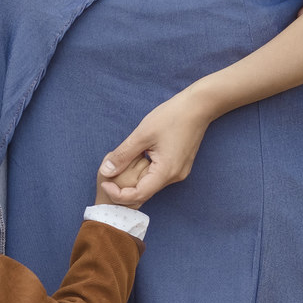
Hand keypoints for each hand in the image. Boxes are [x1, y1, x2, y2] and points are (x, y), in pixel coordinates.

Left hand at [99, 89, 212, 207]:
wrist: (198, 107)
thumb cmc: (171, 117)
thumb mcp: (142, 135)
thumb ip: (123, 155)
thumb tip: (105, 171)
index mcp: (166, 172)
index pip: (138, 195)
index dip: (118, 194)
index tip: (104, 182)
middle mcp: (175, 176)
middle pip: (145, 193)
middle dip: (124, 190)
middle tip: (107, 179)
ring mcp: (179, 172)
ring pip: (151, 185)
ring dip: (134, 181)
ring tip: (119, 168)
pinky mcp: (180, 165)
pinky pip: (158, 176)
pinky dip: (144, 174)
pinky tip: (135, 162)